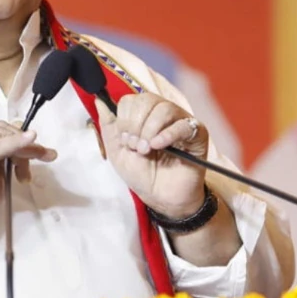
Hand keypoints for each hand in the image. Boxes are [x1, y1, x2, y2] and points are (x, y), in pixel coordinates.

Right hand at [0, 121, 56, 252]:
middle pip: (3, 130)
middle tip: (45, 156)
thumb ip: (7, 158)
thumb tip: (27, 144)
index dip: (20, 138)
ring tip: (27, 174)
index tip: (40, 152)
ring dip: (25, 150)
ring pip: (4, 137)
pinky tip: (31, 141)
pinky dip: (16, 144)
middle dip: (26, 143)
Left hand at [96, 94, 208, 217]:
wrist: (160, 197)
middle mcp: (163, 113)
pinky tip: (158, 146)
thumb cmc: (141, 174)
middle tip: (136, 147)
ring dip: (149, 130)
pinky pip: (183, 125)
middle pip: (146, 100)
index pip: (131, 100)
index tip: (125, 141)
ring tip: (147, 150)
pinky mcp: (197, 134)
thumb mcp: (117, 150)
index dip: (124, 119)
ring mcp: (181, 121)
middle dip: (135, 124)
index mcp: (144, 115)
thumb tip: (99, 100)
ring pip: (164, 109)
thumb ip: (108, 125)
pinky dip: (167, 134)